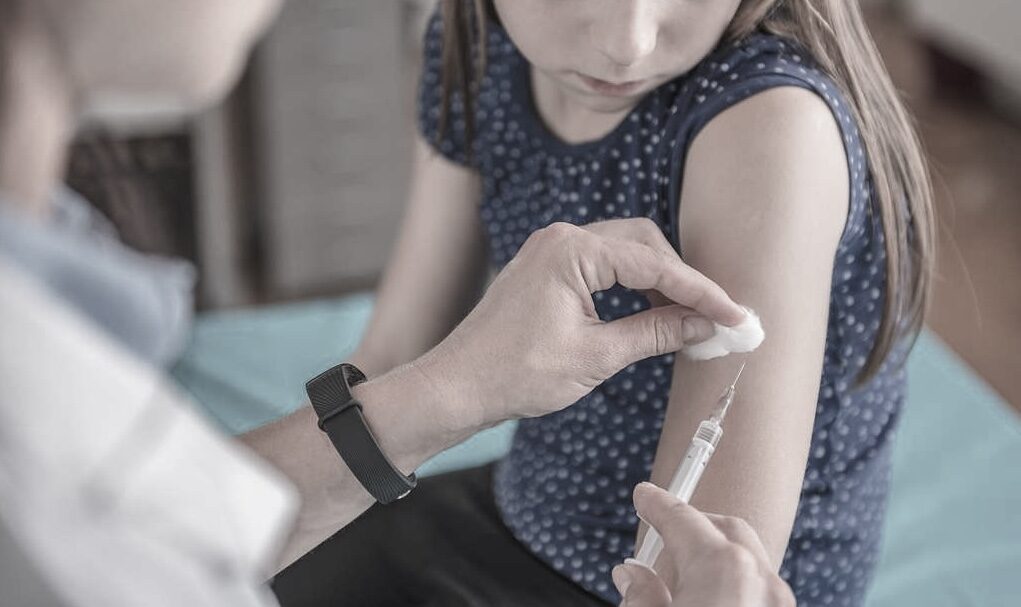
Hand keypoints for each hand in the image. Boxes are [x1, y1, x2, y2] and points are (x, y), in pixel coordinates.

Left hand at [413, 218, 746, 429]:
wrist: (457, 386)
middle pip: (644, 245)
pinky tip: (650, 314)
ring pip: (625, 254)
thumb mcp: (595, 356)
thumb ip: (654, 333)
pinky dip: (631, 287)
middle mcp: (561, 238)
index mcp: (572, 250)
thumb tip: (703, 325)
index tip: (734, 316)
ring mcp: (551, 250)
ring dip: (659, 283)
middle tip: (715, 319)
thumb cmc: (515, 373)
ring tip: (688, 321)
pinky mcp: (547, 268)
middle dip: (683, 281)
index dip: (701, 292)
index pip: (655, 264)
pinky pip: (603, 266)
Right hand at [612, 483, 794, 606]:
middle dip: (694, 524)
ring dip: (715, 558)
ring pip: (747, 562)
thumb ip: (640, 594)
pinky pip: (759, 589)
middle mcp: (762, 580)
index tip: (644, 495)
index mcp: (724, 569)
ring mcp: (781, 604)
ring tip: (681, 579)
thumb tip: (631, 575)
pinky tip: (709, 601)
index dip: (657, 504)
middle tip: (662, 532)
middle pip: (726, 529)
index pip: (683, 519)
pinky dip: (733, 585)